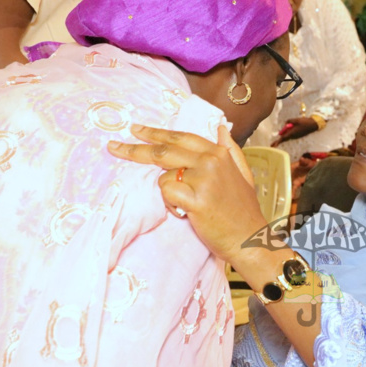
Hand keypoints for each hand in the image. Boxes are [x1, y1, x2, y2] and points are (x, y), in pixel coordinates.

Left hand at [108, 125, 267, 263]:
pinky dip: (170, 204)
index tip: (136, 130)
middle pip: (164, 150)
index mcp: (218, 153)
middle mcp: (210, 161)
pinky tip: (186, 212)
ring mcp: (202, 179)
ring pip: (164, 176)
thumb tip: (220, 128)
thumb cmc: (244, 211)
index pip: (180, 137)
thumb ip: (230, 149)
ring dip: (168, 193)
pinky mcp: (195, 199)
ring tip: (187, 207)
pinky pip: (167, 193)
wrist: (251, 239)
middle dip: (136, 148)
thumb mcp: (243, 173)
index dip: (156, 133)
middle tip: (114, 147)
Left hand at [271, 116, 318, 145]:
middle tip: (272, 145)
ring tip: (285, 132)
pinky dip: (289, 132)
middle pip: (285, 137)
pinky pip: (292, 134)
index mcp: (292, 133)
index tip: (273, 146)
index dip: (277, 142)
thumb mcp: (295, 120)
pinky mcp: (298, 135)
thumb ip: (289, 121)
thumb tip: (286, 124)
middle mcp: (294, 136)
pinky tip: (290, 127)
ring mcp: (296, 136)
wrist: (313, 124)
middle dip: (279, 141)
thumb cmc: (304, 122)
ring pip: (288, 135)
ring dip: (285, 133)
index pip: (283, 138)